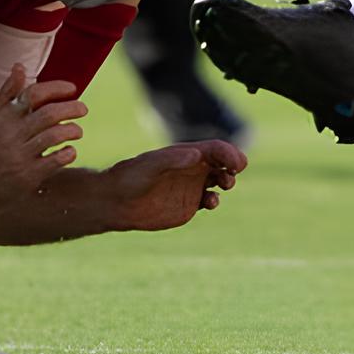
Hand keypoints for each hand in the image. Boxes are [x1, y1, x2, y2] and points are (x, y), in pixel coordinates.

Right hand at [0, 68, 85, 211]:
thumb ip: (8, 93)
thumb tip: (19, 66)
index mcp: (3, 117)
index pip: (33, 94)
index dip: (56, 88)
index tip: (72, 88)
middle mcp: (11, 135)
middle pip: (48, 114)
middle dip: (71, 108)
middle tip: (83, 108)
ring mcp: (20, 156)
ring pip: (53, 137)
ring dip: (71, 130)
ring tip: (77, 130)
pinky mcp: (27, 177)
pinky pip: (54, 161)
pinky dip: (67, 154)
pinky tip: (70, 151)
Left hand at [102, 139, 246, 231]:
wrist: (117, 202)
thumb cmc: (131, 177)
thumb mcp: (151, 164)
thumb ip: (173, 159)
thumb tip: (197, 154)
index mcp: (186, 154)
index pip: (215, 149)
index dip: (229, 153)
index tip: (236, 163)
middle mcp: (192, 168)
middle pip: (222, 162)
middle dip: (233, 166)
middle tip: (232, 173)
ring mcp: (192, 187)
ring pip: (220, 181)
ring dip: (227, 181)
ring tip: (224, 185)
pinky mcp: (189, 205)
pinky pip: (209, 201)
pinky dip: (215, 201)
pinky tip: (210, 202)